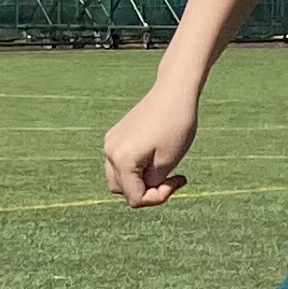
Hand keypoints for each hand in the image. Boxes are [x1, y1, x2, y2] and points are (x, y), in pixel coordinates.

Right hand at [102, 82, 200, 205]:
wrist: (173, 91)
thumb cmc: (176, 125)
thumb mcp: (168, 163)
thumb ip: (151, 183)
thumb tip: (140, 189)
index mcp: (122, 159)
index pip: (135, 197)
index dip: (158, 197)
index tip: (178, 180)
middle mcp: (110, 151)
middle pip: (123, 190)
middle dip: (146, 190)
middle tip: (170, 178)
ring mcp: (110, 142)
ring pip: (119, 177)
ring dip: (139, 180)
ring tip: (162, 170)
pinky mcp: (115, 135)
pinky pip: (120, 162)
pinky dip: (136, 167)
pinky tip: (155, 157)